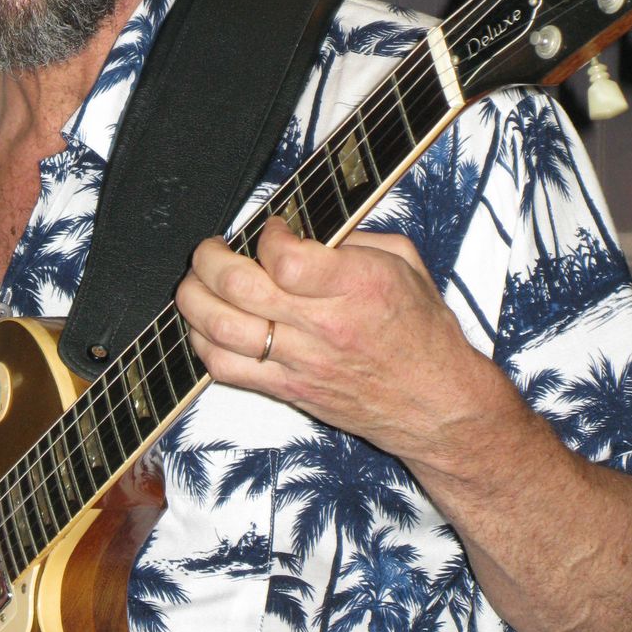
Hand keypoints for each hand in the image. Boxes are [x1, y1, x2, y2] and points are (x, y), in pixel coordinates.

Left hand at [175, 217, 508, 468]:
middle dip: (210, 259)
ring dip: (194, 299)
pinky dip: (201, 342)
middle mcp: (326, 326)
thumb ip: (351, 238)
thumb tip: (300, 227)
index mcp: (360, 287)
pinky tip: (205, 323)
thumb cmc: (423, 332)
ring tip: (198, 281)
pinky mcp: (287, 391)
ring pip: (220, 331)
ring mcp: (302, 363)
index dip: (266, 236)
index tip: (271, 229)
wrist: (437, 405)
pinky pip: (224, 369)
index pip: (285, 261)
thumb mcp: (404, 263)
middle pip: (239, 290)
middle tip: (213, 249)